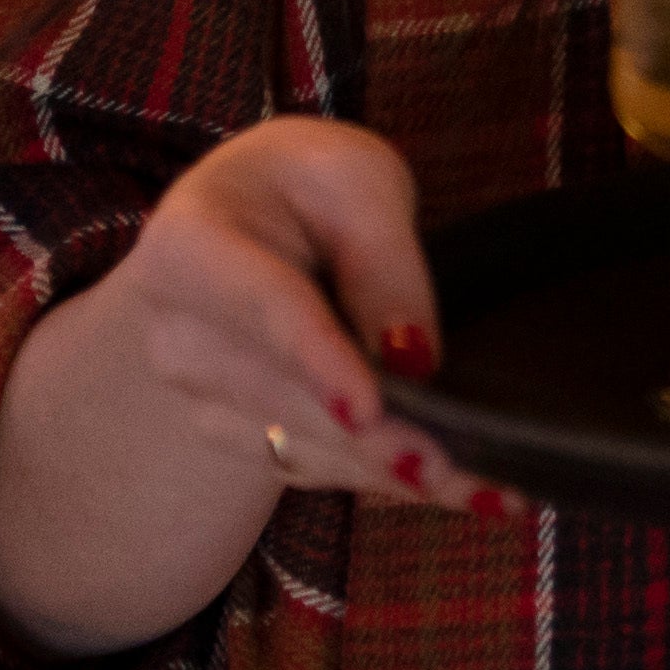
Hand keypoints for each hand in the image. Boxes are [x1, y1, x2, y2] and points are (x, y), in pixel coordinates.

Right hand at [0, 119, 501, 658]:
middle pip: (291, 397)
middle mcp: (176, 335)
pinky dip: (388, 478)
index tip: (367, 409)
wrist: (248, 216)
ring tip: (493, 488)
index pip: (263, 309)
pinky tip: (464, 487)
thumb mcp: (355, 181)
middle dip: (381, 439)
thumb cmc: (305, 184)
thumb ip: (383, 261)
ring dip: (399, 473)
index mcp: (188, 249)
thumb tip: (413, 358)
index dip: (318, 361)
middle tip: (467, 468)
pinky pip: (316, 465)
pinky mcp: (236, 435)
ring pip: (308, 447)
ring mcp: (199, 397)